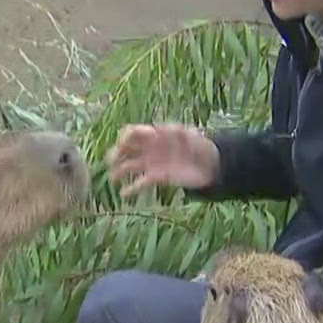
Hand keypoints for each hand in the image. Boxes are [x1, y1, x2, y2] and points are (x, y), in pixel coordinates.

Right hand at [106, 123, 220, 196]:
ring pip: (129, 165)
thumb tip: (159, 128)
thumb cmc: (200, 145)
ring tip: (113, 178)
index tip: (126, 142)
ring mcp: (152, 163)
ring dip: (118, 170)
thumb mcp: (191, 134)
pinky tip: (123, 194)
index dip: (126, 136)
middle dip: (116, 152)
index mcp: (155, 135)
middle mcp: (149, 148)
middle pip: (126, 149)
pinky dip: (131, 188)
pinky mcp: (157, 177)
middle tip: (111, 160)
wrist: (210, 165)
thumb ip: (176, 131)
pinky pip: (140, 183)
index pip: (133, 132)